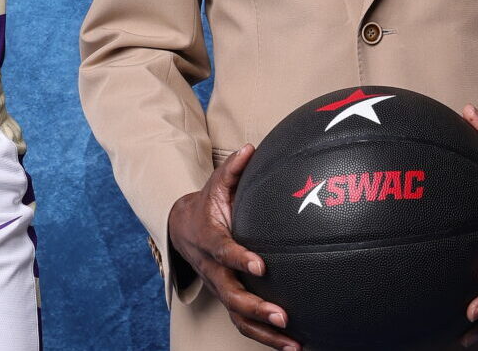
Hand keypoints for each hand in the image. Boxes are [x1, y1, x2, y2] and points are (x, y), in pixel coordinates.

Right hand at [167, 144, 296, 350]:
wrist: (183, 229)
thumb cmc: (208, 205)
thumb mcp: (216, 184)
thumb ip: (233, 169)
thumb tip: (251, 147)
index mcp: (211, 241)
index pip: (225, 252)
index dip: (240, 258)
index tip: (261, 265)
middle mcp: (214, 270)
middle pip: (232, 294)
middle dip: (257, 308)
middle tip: (283, 315)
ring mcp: (221, 288)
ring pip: (239, 318)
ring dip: (265, 334)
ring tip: (294, 345)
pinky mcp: (229, 299)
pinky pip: (245, 324)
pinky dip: (266, 338)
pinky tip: (294, 346)